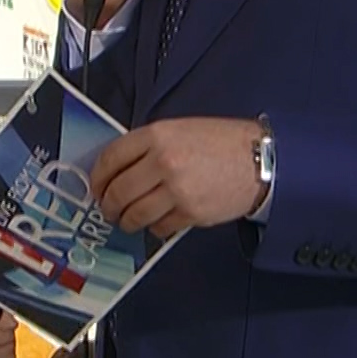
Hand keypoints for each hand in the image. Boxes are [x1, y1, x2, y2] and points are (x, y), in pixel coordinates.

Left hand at [91, 117, 264, 238]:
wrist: (260, 160)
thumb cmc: (221, 142)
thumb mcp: (180, 129)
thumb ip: (149, 146)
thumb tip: (120, 170)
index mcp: (157, 135)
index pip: (112, 158)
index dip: (98, 176)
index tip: (96, 186)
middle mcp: (163, 161)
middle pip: (119, 191)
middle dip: (108, 204)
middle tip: (108, 209)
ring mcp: (176, 190)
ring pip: (135, 214)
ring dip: (126, 221)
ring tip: (127, 220)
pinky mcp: (190, 213)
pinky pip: (159, 227)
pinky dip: (153, 228)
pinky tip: (156, 222)